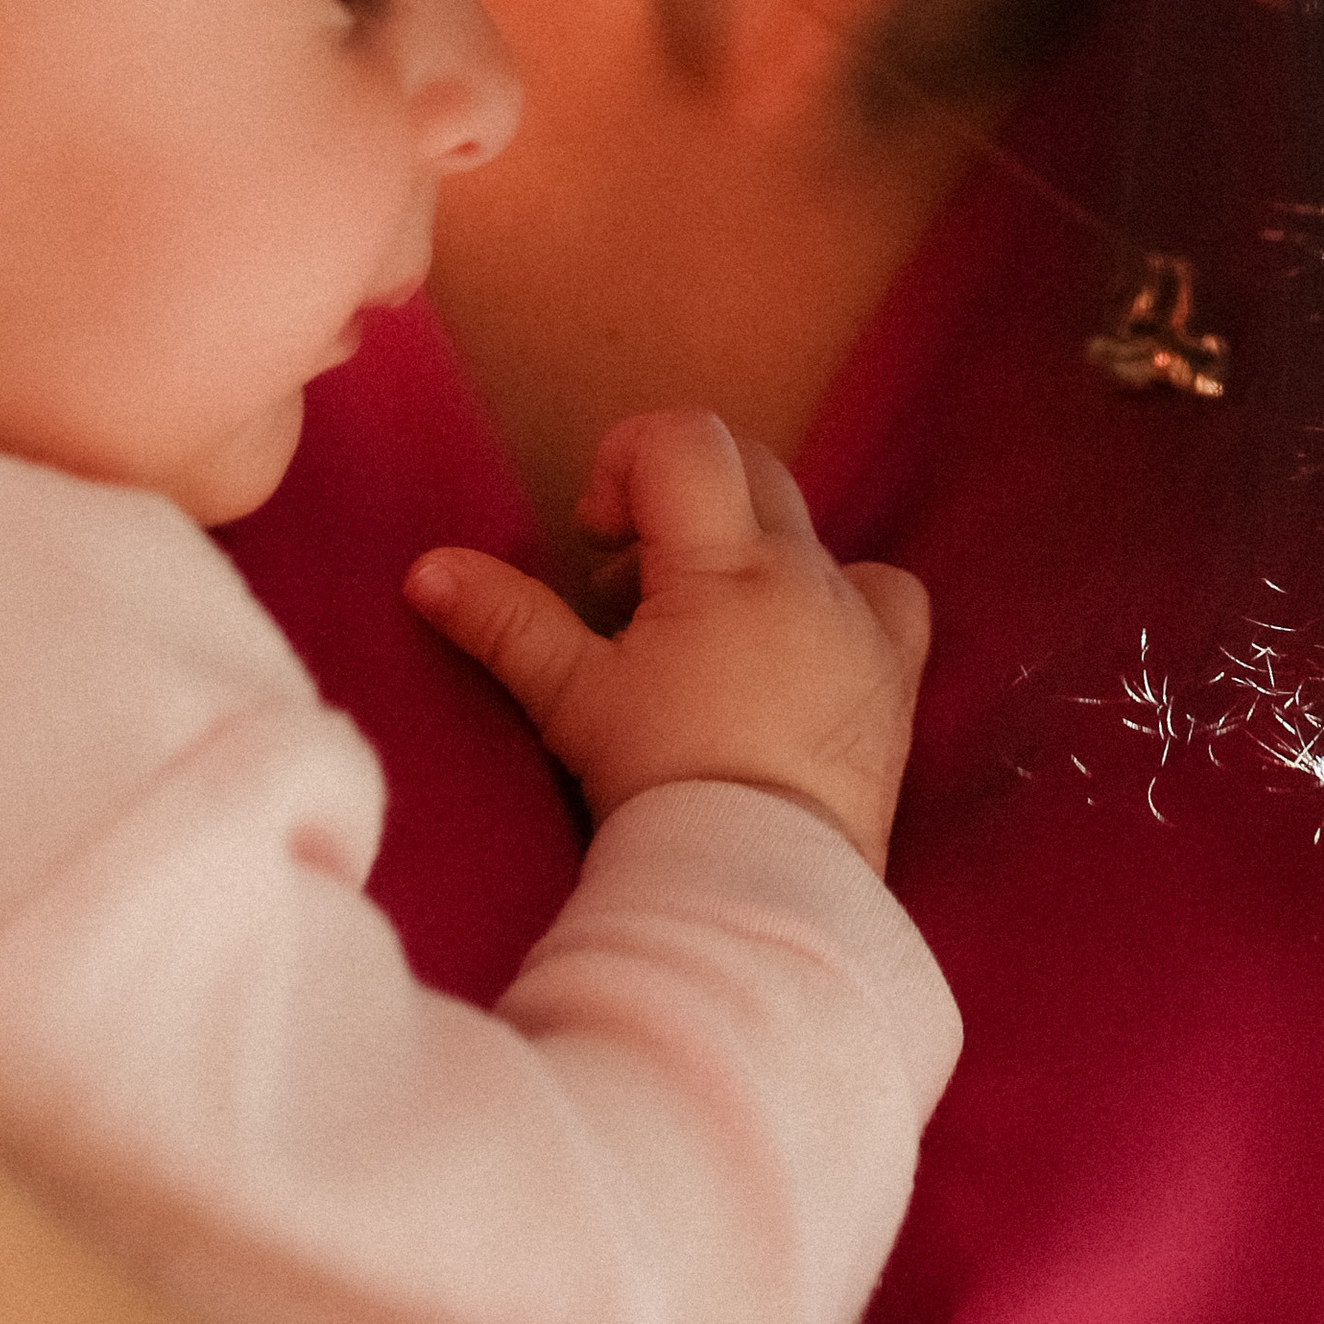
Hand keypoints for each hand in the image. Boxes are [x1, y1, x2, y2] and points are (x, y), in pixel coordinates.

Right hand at [403, 411, 930, 872]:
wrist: (762, 884)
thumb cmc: (660, 781)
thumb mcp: (571, 700)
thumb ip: (504, 621)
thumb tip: (426, 569)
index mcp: (725, 562)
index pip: (684, 440)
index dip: (626, 462)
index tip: (596, 538)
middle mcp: (804, 569)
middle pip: (747, 469)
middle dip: (679, 508)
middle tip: (630, 595)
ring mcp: (860, 615)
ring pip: (807, 532)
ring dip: (749, 556)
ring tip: (703, 637)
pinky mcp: (897, 667)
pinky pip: (885, 592)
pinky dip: (840, 600)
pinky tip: (798, 648)